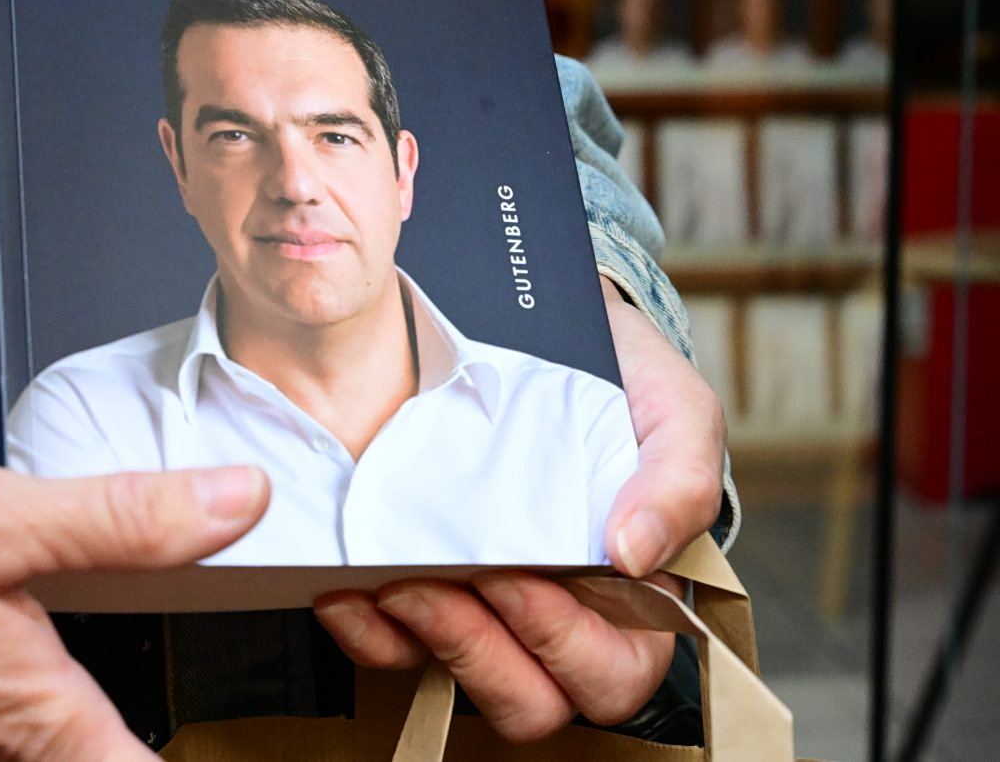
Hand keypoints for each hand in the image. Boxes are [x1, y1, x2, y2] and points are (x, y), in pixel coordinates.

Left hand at [313, 277, 725, 741]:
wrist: (543, 324)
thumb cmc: (624, 382)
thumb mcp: (675, 413)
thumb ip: (679, 480)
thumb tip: (635, 554)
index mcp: (630, 605)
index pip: (607, 674)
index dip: (565, 645)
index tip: (522, 578)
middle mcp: (553, 622)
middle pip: (528, 700)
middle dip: (480, 652)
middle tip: (445, 583)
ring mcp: (481, 610)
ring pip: (451, 680)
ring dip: (420, 640)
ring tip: (392, 582)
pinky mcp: (419, 590)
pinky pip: (386, 646)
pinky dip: (363, 629)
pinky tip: (344, 590)